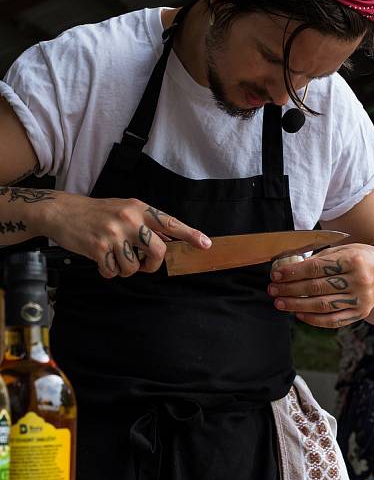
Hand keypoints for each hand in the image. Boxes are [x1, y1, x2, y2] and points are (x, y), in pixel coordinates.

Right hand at [42, 193, 210, 277]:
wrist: (62, 211)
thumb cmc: (96, 213)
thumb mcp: (124, 209)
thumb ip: (145, 223)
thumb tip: (166, 240)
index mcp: (138, 208)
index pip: (169, 222)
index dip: (189, 234)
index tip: (205, 243)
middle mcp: (129, 219)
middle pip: (157, 251)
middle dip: (152, 265)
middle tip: (142, 264)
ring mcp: (114, 233)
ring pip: (133, 267)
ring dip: (124, 269)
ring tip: (112, 257)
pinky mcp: (99, 247)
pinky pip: (113, 272)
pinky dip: (108, 271)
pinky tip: (100, 259)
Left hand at [268, 243, 373, 327]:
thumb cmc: (360, 257)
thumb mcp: (344, 249)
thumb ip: (320, 258)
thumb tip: (290, 269)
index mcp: (354, 260)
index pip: (316, 268)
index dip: (293, 272)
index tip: (277, 274)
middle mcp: (359, 281)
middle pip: (317, 288)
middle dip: (290, 289)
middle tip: (273, 289)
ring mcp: (360, 300)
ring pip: (322, 306)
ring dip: (297, 305)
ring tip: (280, 302)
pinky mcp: (360, 313)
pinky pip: (333, 320)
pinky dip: (313, 319)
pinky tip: (298, 314)